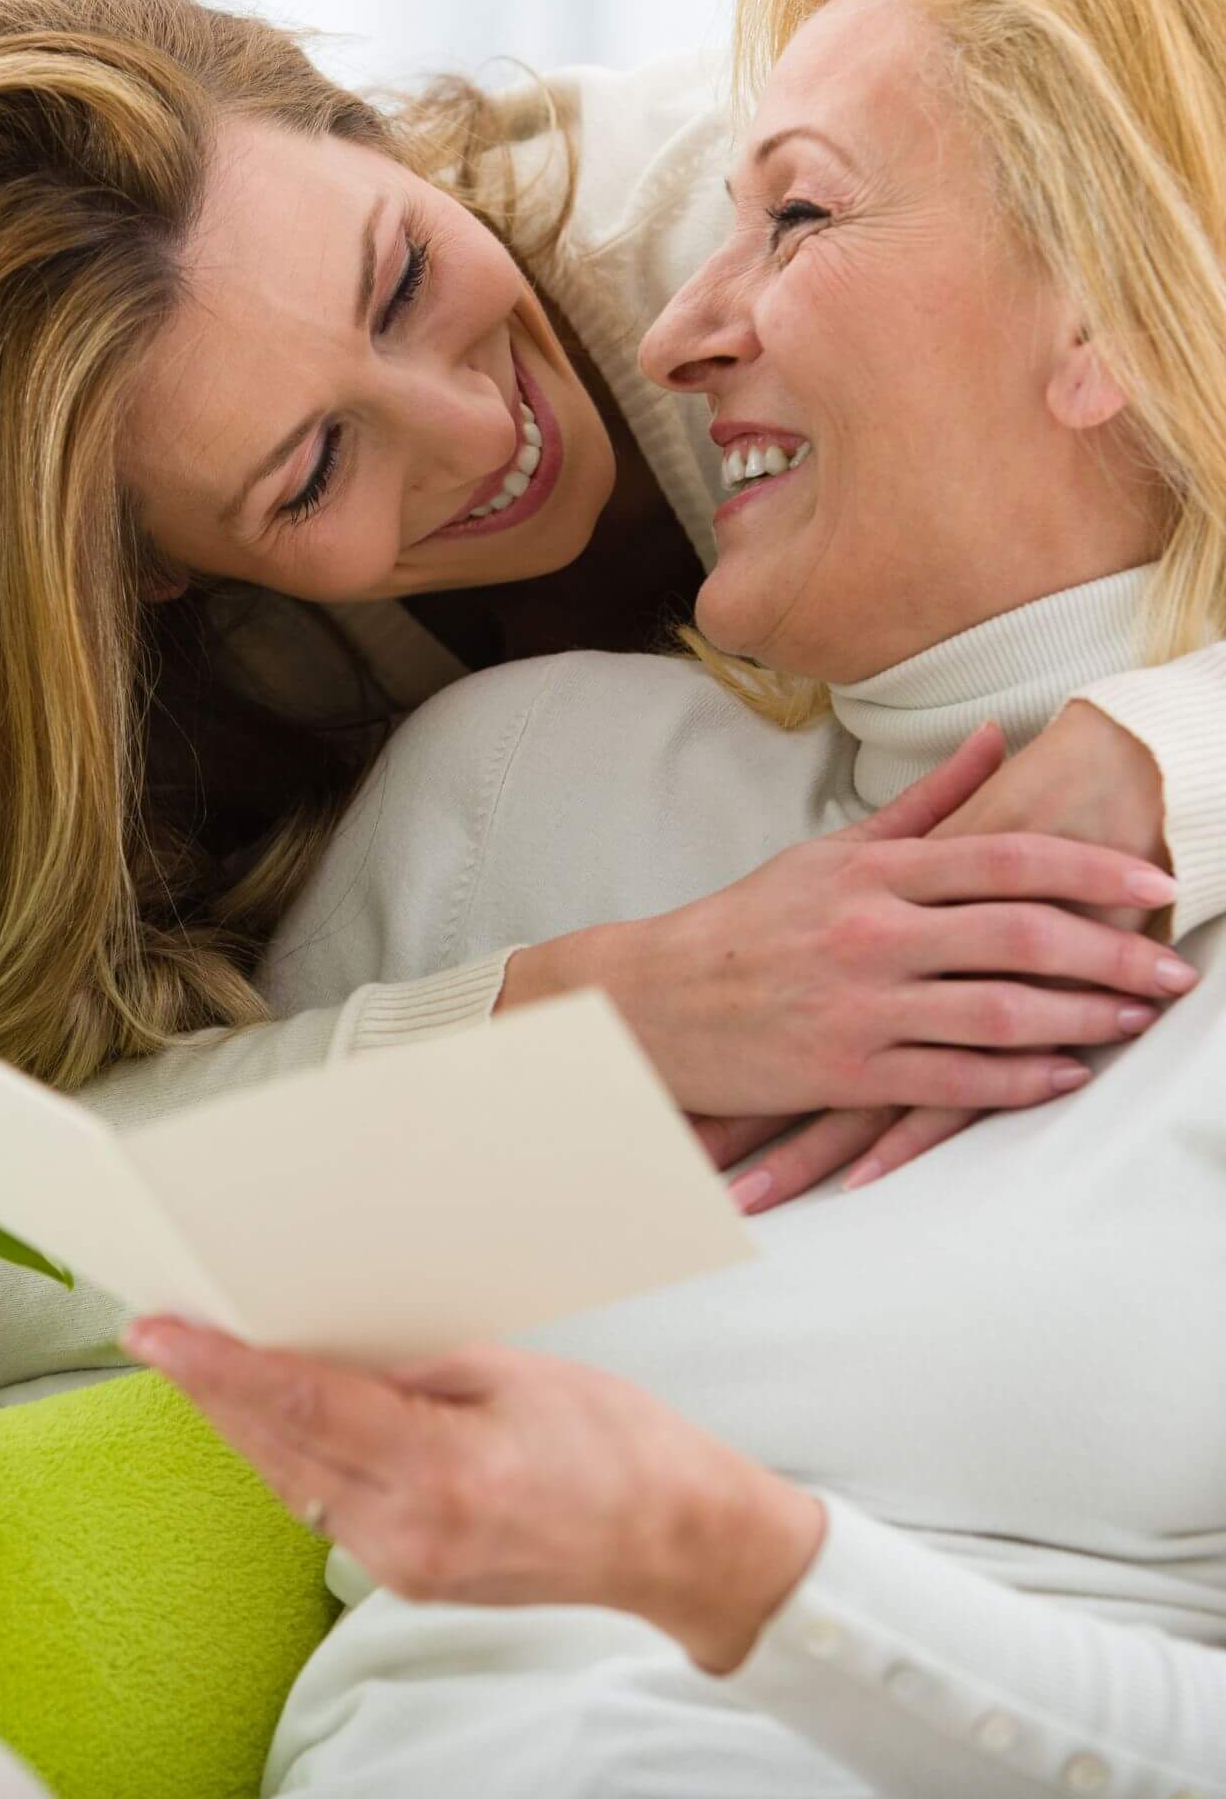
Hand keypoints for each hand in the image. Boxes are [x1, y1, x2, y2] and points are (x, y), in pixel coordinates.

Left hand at [122, 1317, 826, 1674]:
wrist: (676, 1542)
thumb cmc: (615, 1442)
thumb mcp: (508, 1371)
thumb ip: (402, 1364)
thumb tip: (317, 1341)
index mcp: (442, 1473)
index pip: (300, 1409)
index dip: (219, 1367)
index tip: (158, 1332)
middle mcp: (409, 1534)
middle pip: (277, 1450)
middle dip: (211, 1388)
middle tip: (158, 1330)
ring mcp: (404, 1566)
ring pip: (290, 1482)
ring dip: (241, 1422)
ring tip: (197, 1359)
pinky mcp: (407, 1575)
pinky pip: (323, 1506)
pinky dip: (289, 1455)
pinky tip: (270, 1414)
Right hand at [685, 708, 1181, 1209]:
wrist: (647, 1002)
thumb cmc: (744, 926)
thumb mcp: (825, 855)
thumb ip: (922, 806)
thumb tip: (997, 738)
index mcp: (869, 873)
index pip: (1004, 858)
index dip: (1092, 869)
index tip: (1154, 882)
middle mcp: (870, 934)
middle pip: (1020, 936)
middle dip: (1114, 953)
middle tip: (1174, 968)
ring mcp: (858, 1007)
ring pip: (1000, 1013)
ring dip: (1084, 1018)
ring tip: (1135, 1019)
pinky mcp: (844, 1073)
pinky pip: (954, 1081)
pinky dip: (1020, 1079)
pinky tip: (1065, 1074)